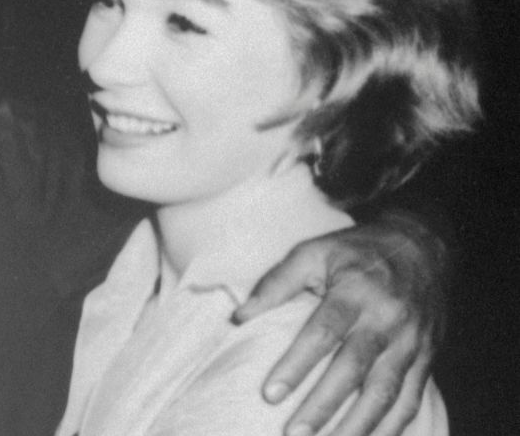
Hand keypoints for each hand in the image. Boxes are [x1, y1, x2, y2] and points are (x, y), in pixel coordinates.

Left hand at [232, 211, 447, 435]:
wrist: (422, 247)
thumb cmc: (355, 252)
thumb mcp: (313, 252)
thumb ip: (275, 284)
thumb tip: (237, 318)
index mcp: (356, 290)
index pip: (324, 333)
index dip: (297, 365)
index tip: (270, 393)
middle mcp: (387, 319)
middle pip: (354, 369)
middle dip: (323, 405)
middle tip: (294, 433)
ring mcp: (411, 342)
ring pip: (386, 392)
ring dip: (358, 426)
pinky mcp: (426, 358)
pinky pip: (411, 398)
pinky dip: (392, 426)